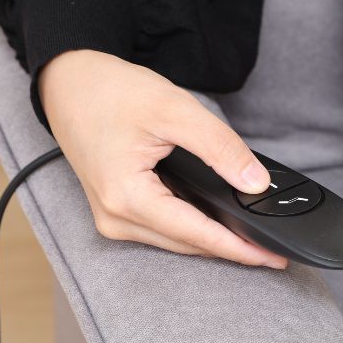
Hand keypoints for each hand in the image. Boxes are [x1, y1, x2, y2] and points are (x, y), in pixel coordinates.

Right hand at [38, 50, 287, 268]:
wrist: (71, 83)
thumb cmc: (112, 92)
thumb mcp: (175, 110)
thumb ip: (219, 148)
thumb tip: (254, 183)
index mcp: (126, 197)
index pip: (196, 235)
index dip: (239, 248)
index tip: (271, 259)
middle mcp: (115, 217)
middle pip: (186, 244)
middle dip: (230, 249)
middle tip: (270, 252)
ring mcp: (113, 217)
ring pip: (175, 241)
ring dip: (211, 242)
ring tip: (249, 240)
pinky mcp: (116, 210)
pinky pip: (163, 229)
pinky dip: (192, 228)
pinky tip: (215, 223)